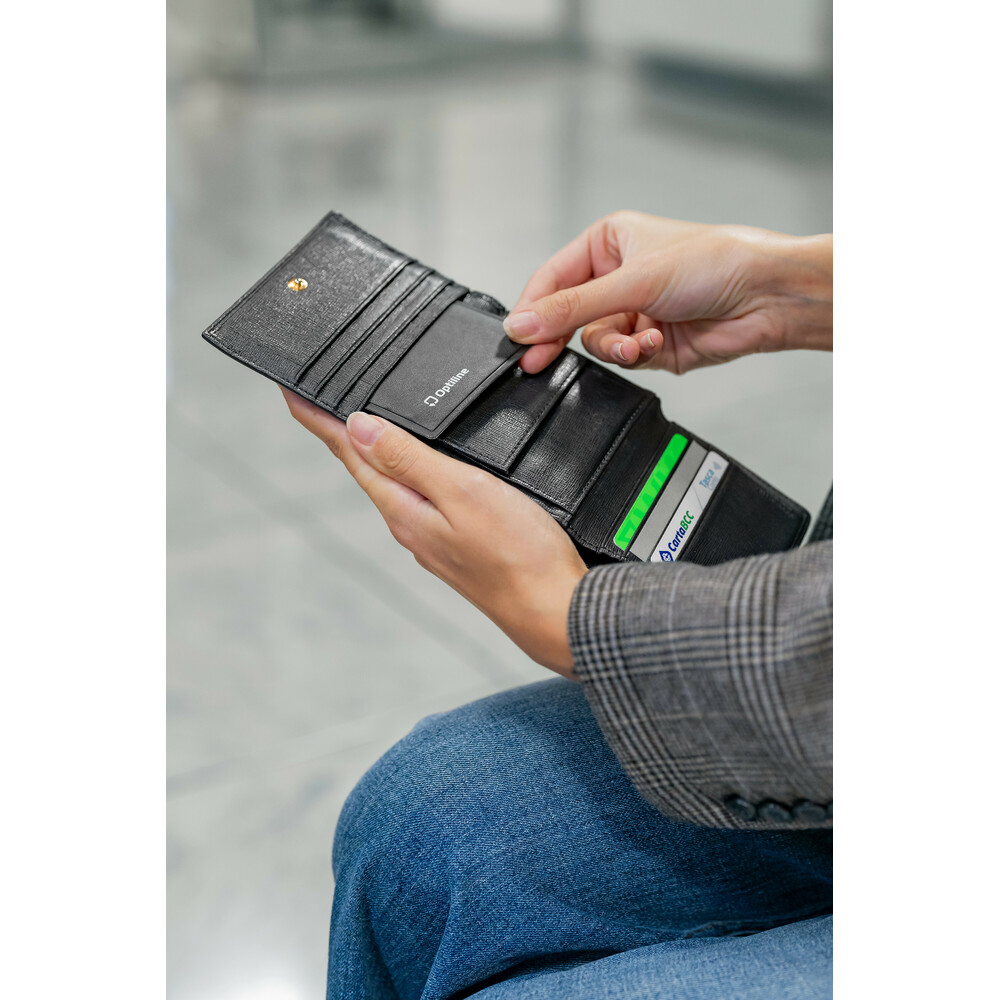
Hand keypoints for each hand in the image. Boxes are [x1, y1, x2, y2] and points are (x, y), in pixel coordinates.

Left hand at [281, 389, 586, 676]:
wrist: (556, 611)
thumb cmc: (519, 556)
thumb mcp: (461, 492)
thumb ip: (409, 460)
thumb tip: (358, 428)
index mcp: (405, 510)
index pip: (351, 454)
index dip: (319, 421)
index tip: (292, 393)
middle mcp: (411, 526)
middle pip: (366, 468)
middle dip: (341, 434)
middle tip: (317, 404)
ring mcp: (434, 539)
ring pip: (393, 484)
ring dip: (372, 453)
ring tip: (357, 429)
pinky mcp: (458, 546)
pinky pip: (419, 498)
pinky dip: (408, 473)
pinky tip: (416, 470)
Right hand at [504, 211, 832, 374]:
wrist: (765, 296)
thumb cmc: (714, 262)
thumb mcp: (632, 282)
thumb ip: (572, 308)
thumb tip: (524, 324)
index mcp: (607, 244)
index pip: (552, 279)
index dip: (532, 310)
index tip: (517, 336)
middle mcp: (617, 277)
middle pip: (568, 316)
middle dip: (563, 337)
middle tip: (538, 362)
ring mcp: (634, 311)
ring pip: (595, 341)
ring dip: (613, 347)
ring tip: (637, 343)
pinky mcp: (651, 343)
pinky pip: (622, 357)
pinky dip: (636, 354)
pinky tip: (655, 342)